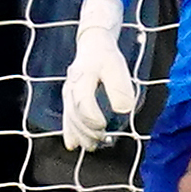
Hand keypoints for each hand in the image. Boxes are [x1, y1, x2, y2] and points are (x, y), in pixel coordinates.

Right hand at [61, 0, 137, 150]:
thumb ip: (120, 87)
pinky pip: (66, 118)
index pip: (83, 102)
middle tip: (101, 140)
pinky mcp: (68, 99)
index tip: (104, 126)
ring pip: (70, 118)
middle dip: (87, 131)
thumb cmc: (107, 56)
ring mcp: (68, 94)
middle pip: (75, 114)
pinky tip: (73, 145)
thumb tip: (124, 110)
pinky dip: (70, 132)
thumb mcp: (117, 67)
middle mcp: (71, 87)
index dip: (92, 117)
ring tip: (92, 146)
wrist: (93, 44)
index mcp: (83, 78)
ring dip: (80, 135)